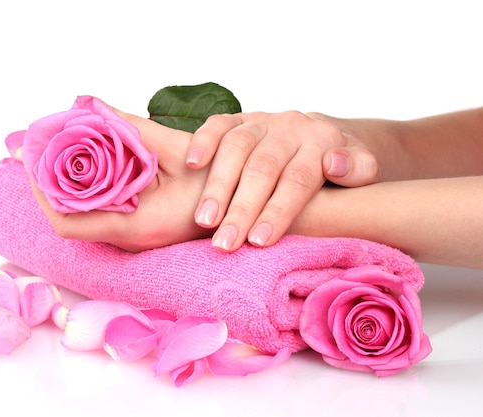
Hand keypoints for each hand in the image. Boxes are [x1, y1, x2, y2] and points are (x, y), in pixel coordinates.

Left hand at [30, 108, 212, 251]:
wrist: (240, 212)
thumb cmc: (217, 187)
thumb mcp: (176, 151)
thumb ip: (132, 129)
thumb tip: (94, 107)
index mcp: (134, 224)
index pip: (67, 222)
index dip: (41, 192)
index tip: (32, 159)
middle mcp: (127, 237)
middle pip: (67, 217)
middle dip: (46, 181)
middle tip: (37, 145)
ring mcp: (129, 236)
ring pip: (80, 214)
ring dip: (62, 183)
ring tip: (54, 147)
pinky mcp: (134, 229)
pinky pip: (97, 211)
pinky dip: (83, 187)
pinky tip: (83, 161)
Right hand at [186, 111, 379, 251]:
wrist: (324, 138)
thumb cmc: (339, 169)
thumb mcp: (363, 170)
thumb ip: (359, 169)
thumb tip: (335, 163)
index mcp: (322, 140)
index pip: (297, 179)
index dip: (277, 211)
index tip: (259, 242)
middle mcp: (290, 126)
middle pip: (262, 167)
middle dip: (241, 208)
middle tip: (225, 243)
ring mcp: (262, 120)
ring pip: (235, 147)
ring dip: (217, 185)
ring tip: (204, 220)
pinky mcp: (238, 119)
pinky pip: (217, 124)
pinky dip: (202, 141)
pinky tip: (191, 164)